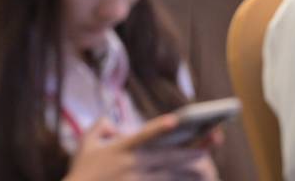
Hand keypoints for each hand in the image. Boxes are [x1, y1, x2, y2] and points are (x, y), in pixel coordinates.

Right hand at [64, 116, 210, 180]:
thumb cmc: (82, 170)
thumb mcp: (85, 143)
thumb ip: (100, 127)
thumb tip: (112, 125)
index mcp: (122, 148)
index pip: (144, 135)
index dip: (160, 127)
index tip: (176, 120)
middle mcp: (134, 164)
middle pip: (168, 156)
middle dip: (191, 149)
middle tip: (212, 141)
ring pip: (172, 175)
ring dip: (190, 171)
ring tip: (208, 168)